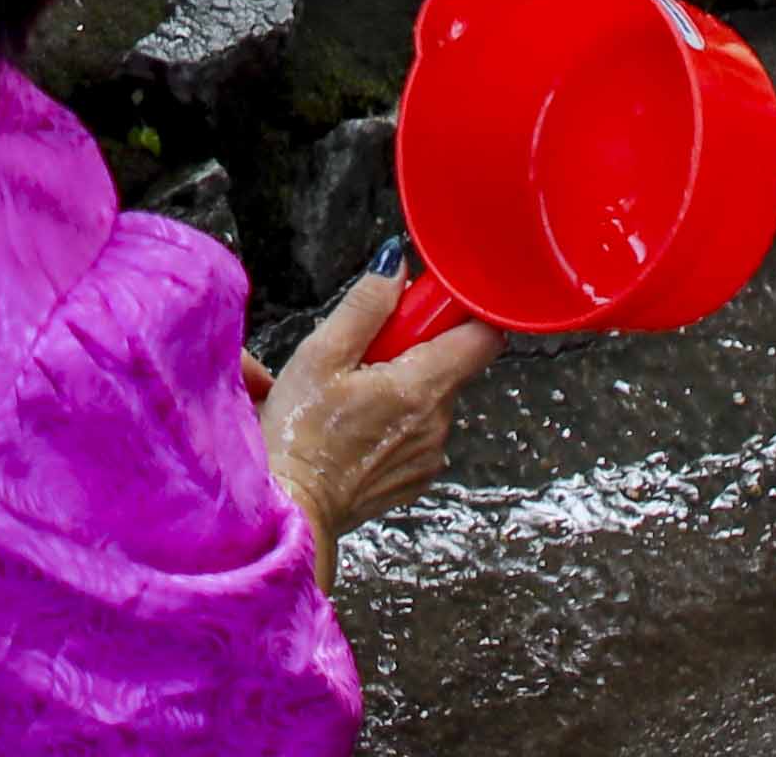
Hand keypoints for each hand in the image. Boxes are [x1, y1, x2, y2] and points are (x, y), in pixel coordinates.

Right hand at [255, 270, 490, 553]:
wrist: (292, 510)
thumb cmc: (299, 434)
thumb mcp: (322, 355)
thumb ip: (366, 306)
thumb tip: (396, 265)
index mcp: (422, 388)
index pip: (483, 337)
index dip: (459, 312)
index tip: (426, 306)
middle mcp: (438, 423)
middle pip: (449, 364)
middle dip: (412, 349)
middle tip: (363, 356)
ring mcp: (430, 454)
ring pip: (430, 398)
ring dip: (400, 386)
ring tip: (351, 396)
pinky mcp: (418, 477)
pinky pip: (419, 432)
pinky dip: (396, 421)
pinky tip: (357, 427)